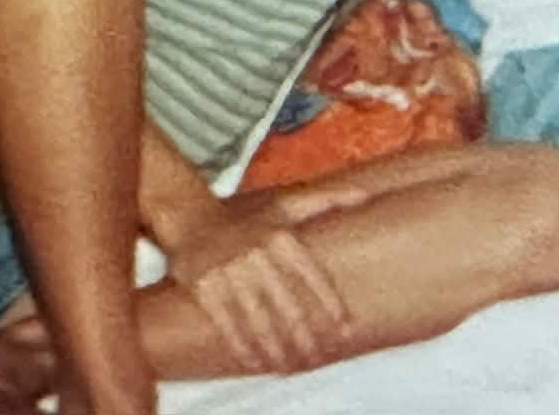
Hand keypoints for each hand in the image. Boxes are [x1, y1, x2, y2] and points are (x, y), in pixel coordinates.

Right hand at [162, 191, 352, 374]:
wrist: (191, 217)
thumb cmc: (250, 218)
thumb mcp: (287, 203)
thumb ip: (328, 200)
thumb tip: (366, 195)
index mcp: (282, 236)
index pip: (313, 276)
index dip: (331, 305)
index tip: (345, 330)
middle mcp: (258, 254)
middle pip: (288, 304)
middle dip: (305, 335)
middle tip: (318, 356)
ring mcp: (230, 271)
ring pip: (259, 319)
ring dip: (276, 346)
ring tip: (290, 365)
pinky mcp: (205, 287)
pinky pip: (227, 323)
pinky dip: (242, 345)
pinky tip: (256, 361)